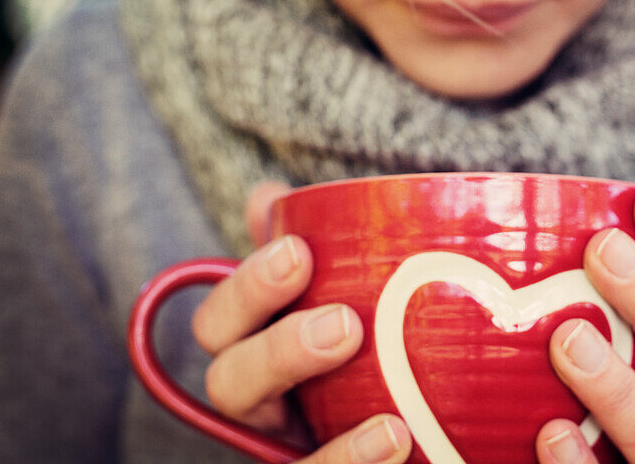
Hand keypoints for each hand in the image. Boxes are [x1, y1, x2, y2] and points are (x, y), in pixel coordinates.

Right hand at [191, 182, 412, 463]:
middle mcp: (260, 406)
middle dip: (278, 352)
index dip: (248, 290)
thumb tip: (266, 197)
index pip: (220, 323)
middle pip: (230, 385)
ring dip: (331, 447)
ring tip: (391, 427)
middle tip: (346, 325)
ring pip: (279, 460)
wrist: (415, 419)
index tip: (298, 251)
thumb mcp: (343, 287)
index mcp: (253, 349)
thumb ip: (312, 243)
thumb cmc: (364, 339)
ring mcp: (286, 449)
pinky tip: (398, 445)